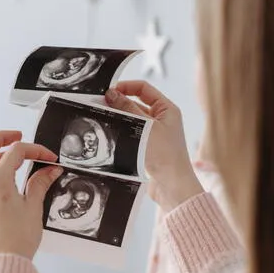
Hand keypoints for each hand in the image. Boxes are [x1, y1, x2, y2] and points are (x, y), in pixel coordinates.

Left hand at [0, 130, 62, 258]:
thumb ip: (40, 184)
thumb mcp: (33, 208)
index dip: (35, 150)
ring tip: (14, 160)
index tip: (48, 157)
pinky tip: (6, 179)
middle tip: (17, 136)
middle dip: (0, 138)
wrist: (2, 264)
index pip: (15, 152)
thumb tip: (49, 170)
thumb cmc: (16, 241)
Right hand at [105, 81, 203, 211]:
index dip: (126, 86)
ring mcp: (154, 134)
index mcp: (167, 109)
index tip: (109, 91)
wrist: (172, 186)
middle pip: (136, 103)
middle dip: (119, 103)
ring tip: (102, 118)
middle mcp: (162, 119)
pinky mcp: (147, 147)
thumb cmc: (166, 156)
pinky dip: (121, 131)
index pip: (144, 88)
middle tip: (100, 104)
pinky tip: (110, 133)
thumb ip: (127, 109)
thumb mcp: (145, 127)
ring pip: (132, 119)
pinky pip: (131, 133)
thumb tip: (112, 93)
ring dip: (119, 118)